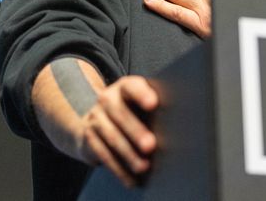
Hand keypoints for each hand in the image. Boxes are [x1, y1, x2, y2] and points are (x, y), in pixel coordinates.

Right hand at [32, 63, 157, 188]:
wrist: (96, 121)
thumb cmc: (131, 113)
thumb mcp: (140, 106)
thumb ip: (154, 110)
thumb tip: (177, 126)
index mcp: (125, 87)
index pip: (132, 87)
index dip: (141, 94)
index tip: (153, 103)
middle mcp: (107, 99)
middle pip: (120, 114)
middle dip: (136, 131)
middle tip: (150, 145)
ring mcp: (95, 118)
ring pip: (112, 136)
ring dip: (128, 154)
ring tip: (144, 166)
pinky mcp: (88, 137)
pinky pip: (103, 154)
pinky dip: (118, 169)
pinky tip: (131, 178)